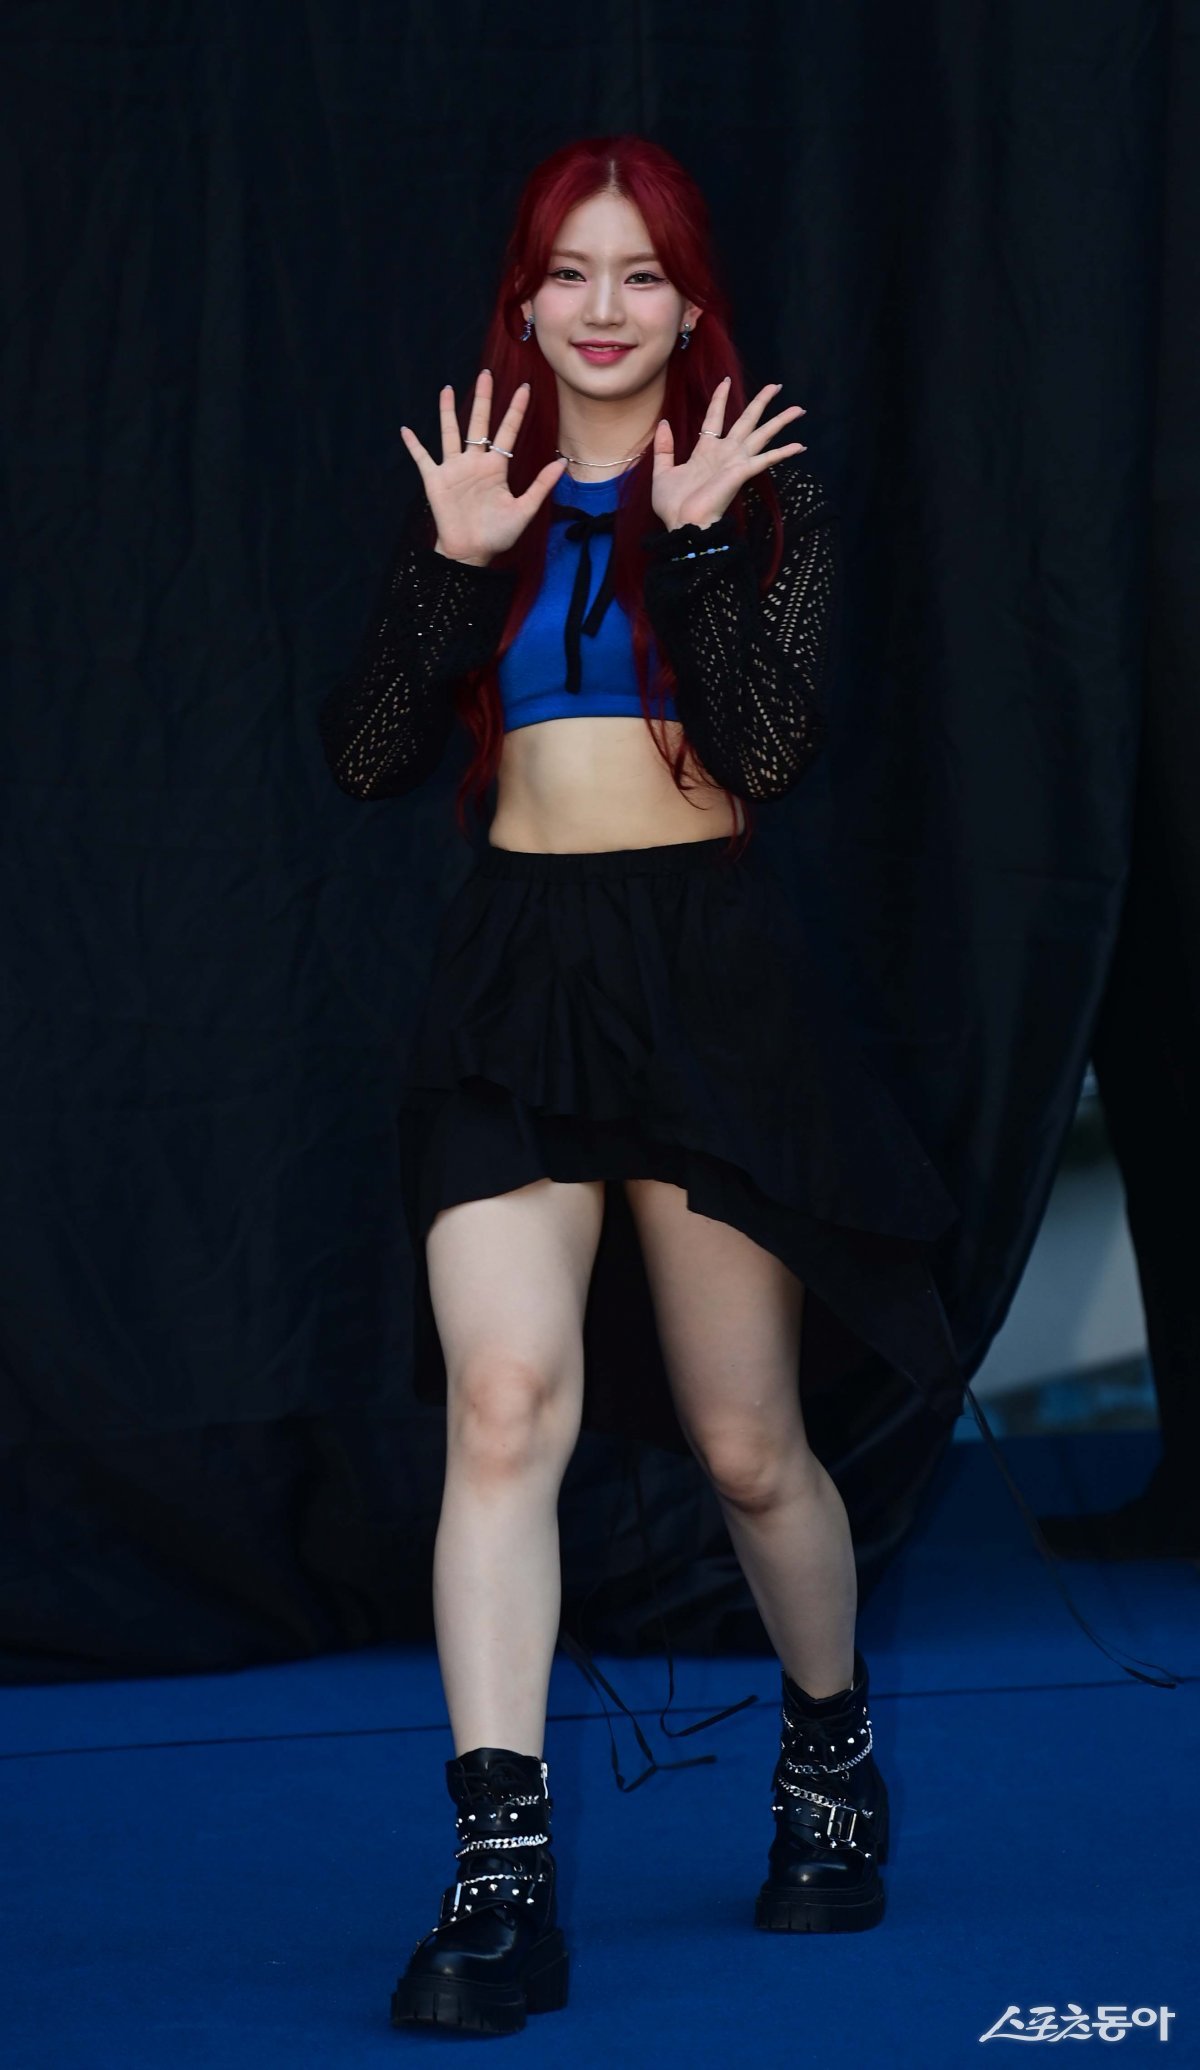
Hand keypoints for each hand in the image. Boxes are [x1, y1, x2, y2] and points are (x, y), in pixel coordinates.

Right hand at [400, 369, 567, 563]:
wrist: (471, 553)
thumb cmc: (497, 535)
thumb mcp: (524, 510)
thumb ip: (541, 486)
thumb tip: (562, 464)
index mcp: (496, 467)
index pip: (507, 431)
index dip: (516, 410)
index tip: (525, 388)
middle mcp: (475, 462)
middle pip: (478, 423)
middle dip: (483, 399)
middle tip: (486, 374)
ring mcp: (454, 469)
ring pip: (450, 433)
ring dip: (447, 411)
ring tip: (446, 388)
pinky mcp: (435, 480)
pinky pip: (422, 458)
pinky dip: (413, 445)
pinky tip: (406, 429)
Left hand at [650, 379, 806, 531]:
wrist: (682, 525)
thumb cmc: (673, 505)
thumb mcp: (662, 471)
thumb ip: (664, 448)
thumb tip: (663, 422)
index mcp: (705, 451)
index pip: (715, 418)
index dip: (720, 399)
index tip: (726, 381)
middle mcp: (724, 453)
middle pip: (747, 420)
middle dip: (761, 402)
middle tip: (775, 385)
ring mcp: (735, 462)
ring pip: (762, 435)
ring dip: (780, 421)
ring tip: (798, 409)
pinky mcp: (741, 473)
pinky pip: (766, 460)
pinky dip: (783, 453)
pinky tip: (800, 445)